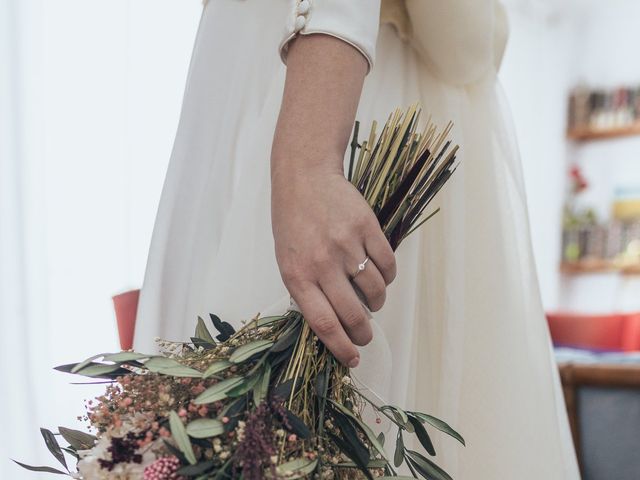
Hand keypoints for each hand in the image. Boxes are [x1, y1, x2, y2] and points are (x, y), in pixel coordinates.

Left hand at [271, 164, 396, 366]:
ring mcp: (347, 245)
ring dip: (377, 303)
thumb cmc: (293, 223)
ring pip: (376, 291)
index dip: (342, 348)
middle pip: (353, 314)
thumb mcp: (287, 260)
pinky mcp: (368, 228)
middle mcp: (323, 263)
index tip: (353, 358)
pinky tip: (378, 274)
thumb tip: (335, 324)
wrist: (305, 177)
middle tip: (366, 334)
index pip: (324, 324)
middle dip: (364, 333)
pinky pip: (388, 265)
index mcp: (298, 275)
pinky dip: (387, 277)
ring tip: (370, 298)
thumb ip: (307, 291)